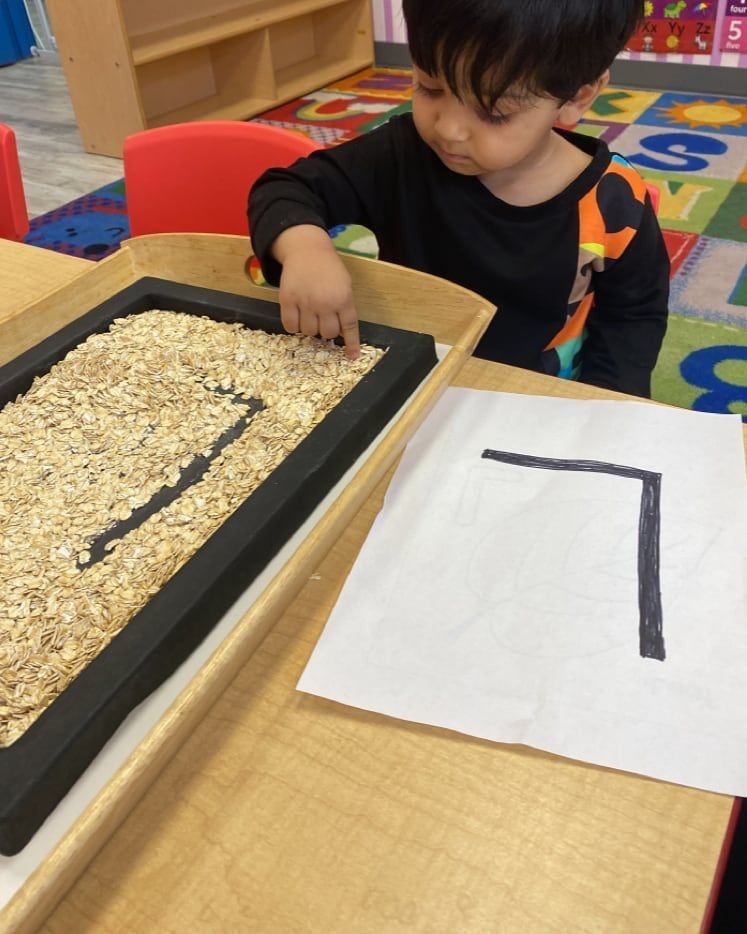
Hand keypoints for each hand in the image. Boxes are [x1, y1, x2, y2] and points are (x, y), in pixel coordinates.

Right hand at [272, 225, 360, 358]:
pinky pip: (290, 326)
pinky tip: (296, 316)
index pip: (349, 327)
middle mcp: (325, 302)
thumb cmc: (329, 268)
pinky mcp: (287, 300)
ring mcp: (305, 302)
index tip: (352, 356)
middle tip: (323, 319)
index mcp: (343, 298)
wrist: (307, 249)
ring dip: (309, 327)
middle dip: (326, 330)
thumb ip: (345, 307)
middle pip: (327, 333)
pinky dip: (293, 326)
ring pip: (308, 332)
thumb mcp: (345, 284)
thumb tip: (341, 333)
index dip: (351, 343)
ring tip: (309, 314)